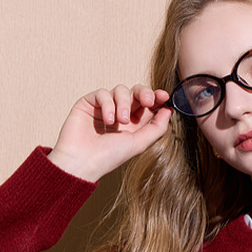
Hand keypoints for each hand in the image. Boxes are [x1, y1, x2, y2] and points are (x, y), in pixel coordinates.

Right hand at [47, 85, 172, 182]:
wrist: (82, 162)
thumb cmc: (108, 157)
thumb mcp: (139, 144)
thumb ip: (156, 128)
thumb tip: (169, 111)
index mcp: (133, 125)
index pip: (147, 105)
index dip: (156, 98)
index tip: (163, 96)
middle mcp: (119, 114)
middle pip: (135, 92)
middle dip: (144, 93)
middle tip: (148, 100)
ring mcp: (104, 108)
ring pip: (120, 90)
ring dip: (124, 103)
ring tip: (120, 121)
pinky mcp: (89, 103)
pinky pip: (103, 93)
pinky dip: (108, 104)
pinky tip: (107, 120)